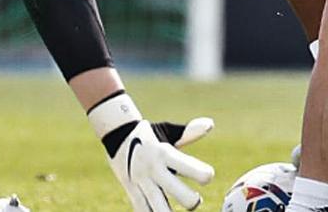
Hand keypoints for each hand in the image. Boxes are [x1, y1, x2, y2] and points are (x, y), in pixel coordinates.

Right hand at [88, 94, 215, 210]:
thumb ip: (189, 132)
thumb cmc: (149, 134)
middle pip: (177, 192)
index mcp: (165, 153)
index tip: (208, 177)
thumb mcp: (168, 131)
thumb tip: (210, 124)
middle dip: (191, 201)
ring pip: (158, 207)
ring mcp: (141, 182)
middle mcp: (153, 169)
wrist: (116, 134)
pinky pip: (142, 209)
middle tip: (196, 201)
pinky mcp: (131, 190)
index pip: (187, 166)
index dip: (203, 175)